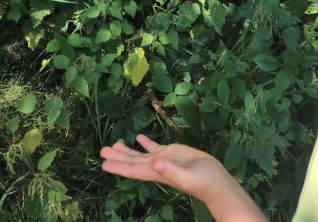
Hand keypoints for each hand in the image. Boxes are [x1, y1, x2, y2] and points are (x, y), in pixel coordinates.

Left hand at [100, 134, 224, 199]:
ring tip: (114, 144)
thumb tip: (155, 162)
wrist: (215, 180)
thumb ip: (171, 170)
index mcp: (156, 172)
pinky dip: (145, 142)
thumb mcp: (187, 176)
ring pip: (141, 154)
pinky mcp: (172, 152)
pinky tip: (139, 137)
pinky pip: (154, 147)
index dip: (118, 166)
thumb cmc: (202, 181)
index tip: (104, 163)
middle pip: (132, 161)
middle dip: (118, 157)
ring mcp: (163, 159)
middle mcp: (156, 166)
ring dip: (127, 150)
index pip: (133, 169)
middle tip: (102, 151)